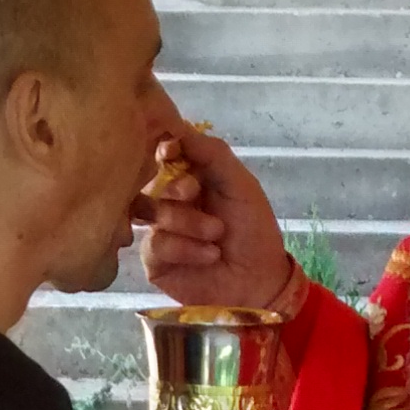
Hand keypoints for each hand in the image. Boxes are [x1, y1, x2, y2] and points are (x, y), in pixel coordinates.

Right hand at [134, 119, 294, 312]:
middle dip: (175, 187)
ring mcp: (160, 231)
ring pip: (151, 212)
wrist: (259, 281)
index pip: (162, 156)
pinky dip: (185, 248)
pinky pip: (155, 245)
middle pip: (150, 182)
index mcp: (189, 179)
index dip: (163, 150)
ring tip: (216, 235)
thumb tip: (176, 128)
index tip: (171, 152)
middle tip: (195, 193)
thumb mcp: (240, 183)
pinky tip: (208, 256)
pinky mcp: (155, 261)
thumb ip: (211, 152)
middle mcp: (170, 202)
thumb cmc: (253, 231)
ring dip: (187, 221)